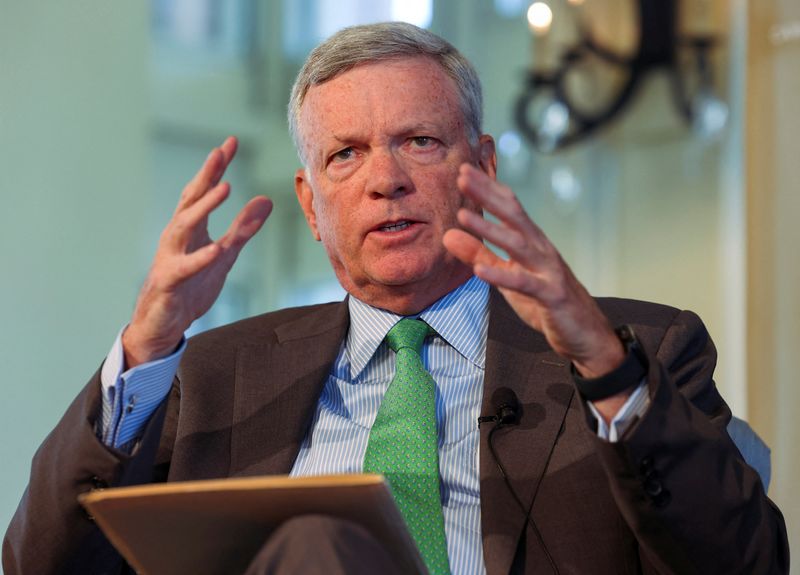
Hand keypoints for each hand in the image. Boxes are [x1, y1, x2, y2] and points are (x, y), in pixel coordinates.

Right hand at [122, 137, 272, 367]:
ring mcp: (169, 258)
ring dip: (203, 207)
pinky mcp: (169, 283)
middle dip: (205, 175)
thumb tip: (266, 199)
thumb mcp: (225, 255)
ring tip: (224, 188)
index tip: (230, 141)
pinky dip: (200, 258)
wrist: (162, 324)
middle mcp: (176, 237)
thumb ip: (243, 228)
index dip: (216, 168)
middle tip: (220, 152)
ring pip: (183, 227)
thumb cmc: (190, 286)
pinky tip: (217, 249)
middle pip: (190, 200)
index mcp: (189, 228)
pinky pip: (185, 268)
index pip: (202, 192)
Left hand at [443, 165, 629, 418]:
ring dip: (489, 229)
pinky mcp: (550, 295)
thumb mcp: (506, 275)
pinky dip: (501, 276)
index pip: (508, 206)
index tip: (464, 169)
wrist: (584, 332)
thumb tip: (449, 234)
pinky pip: (524, 284)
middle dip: (487, 194)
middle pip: (513, 215)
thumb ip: (479, 254)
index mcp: (530, 241)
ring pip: (517, 244)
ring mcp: (547, 270)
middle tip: (462, 175)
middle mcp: (540, 248)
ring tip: (463, 216)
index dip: (487, 187)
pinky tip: (480, 272)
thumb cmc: (544, 299)